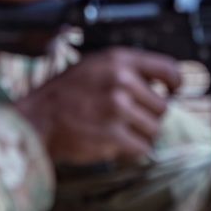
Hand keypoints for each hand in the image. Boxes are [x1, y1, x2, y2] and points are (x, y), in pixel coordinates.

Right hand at [14, 48, 181, 164]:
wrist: (36, 120)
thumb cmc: (63, 94)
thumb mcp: (94, 66)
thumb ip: (125, 69)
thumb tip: (157, 81)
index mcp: (119, 60)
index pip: (167, 68)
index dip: (174, 82)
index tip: (172, 90)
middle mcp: (122, 81)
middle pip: (162, 106)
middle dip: (149, 115)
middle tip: (128, 117)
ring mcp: (119, 109)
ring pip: (154, 129)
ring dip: (140, 134)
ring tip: (116, 129)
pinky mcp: (115, 136)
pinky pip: (142, 148)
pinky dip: (130, 150)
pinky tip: (112, 142)